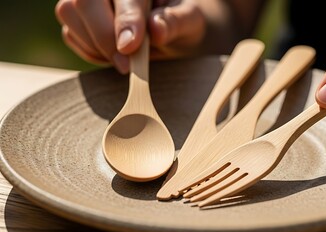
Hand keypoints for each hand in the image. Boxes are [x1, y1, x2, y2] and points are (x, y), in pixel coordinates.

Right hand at [55, 0, 205, 73]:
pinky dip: (92, 51)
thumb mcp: (190, 21)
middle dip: (104, 38)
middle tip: (127, 66)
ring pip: (69, 14)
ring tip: (127, 58)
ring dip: (96, 46)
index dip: (125, 21)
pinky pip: (71, 34)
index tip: (130, 48)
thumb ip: (176, 22)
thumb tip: (156, 29)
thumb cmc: (183, 20)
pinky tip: (116, 55)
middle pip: (83, 2)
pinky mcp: (77, 15)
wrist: (175, 27)